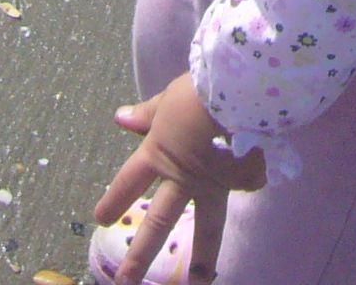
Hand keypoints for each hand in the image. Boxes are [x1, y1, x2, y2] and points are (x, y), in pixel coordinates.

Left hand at [94, 73, 264, 282]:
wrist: (240, 92)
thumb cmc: (199, 90)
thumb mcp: (168, 99)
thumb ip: (148, 114)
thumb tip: (120, 118)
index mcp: (160, 154)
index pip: (129, 182)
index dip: (114, 201)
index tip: (99, 220)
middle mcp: (185, 178)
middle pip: (158, 223)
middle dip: (140, 256)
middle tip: (124, 283)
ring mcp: (216, 184)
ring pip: (206, 229)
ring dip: (201, 261)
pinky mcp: (246, 179)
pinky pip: (247, 183)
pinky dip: (249, 179)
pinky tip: (255, 175)